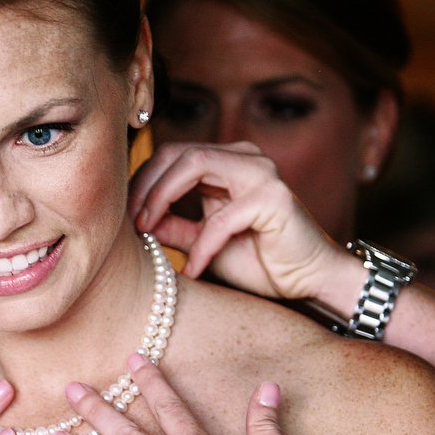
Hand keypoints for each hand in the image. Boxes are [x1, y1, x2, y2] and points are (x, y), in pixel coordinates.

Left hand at [128, 141, 346, 301]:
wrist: (309, 281)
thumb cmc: (259, 261)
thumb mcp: (202, 242)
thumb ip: (172, 226)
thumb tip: (134, 221)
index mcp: (228, 162)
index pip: (173, 155)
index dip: (143, 180)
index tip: (125, 214)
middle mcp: (245, 158)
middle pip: (178, 152)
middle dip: (146, 186)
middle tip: (131, 221)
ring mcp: (262, 172)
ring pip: (195, 164)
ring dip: (162, 198)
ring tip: (148, 232)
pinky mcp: (274, 198)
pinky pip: (221, 216)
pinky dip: (201, 245)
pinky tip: (191, 268)